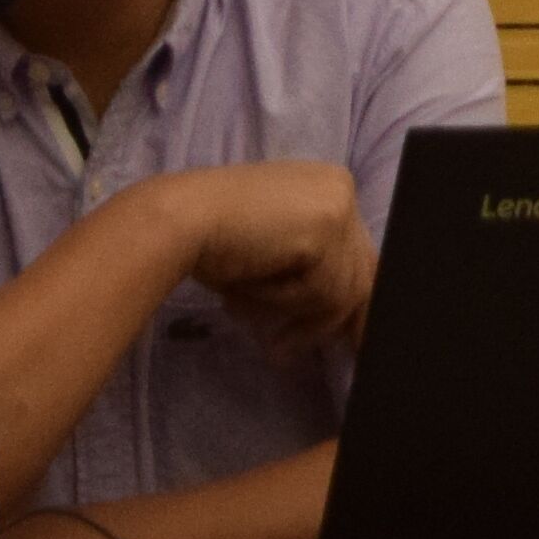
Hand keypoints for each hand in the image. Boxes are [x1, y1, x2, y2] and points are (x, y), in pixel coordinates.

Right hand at [168, 160, 378, 357]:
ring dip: (301, 321)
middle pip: (358, 272)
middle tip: (304, 352)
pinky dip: (283, 303)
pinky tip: (247, 298)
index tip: (335, 335)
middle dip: (333, 320)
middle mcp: (341, 188)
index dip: (343, 298)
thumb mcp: (275, 251)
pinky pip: (321, 291)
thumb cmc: (212, 236)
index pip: (355, 253)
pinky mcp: (327, 228)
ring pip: (342, 289)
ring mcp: (338, 206)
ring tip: (266, 336)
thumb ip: (309, 268)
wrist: (180, 218)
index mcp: (329, 186)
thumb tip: (340, 318)